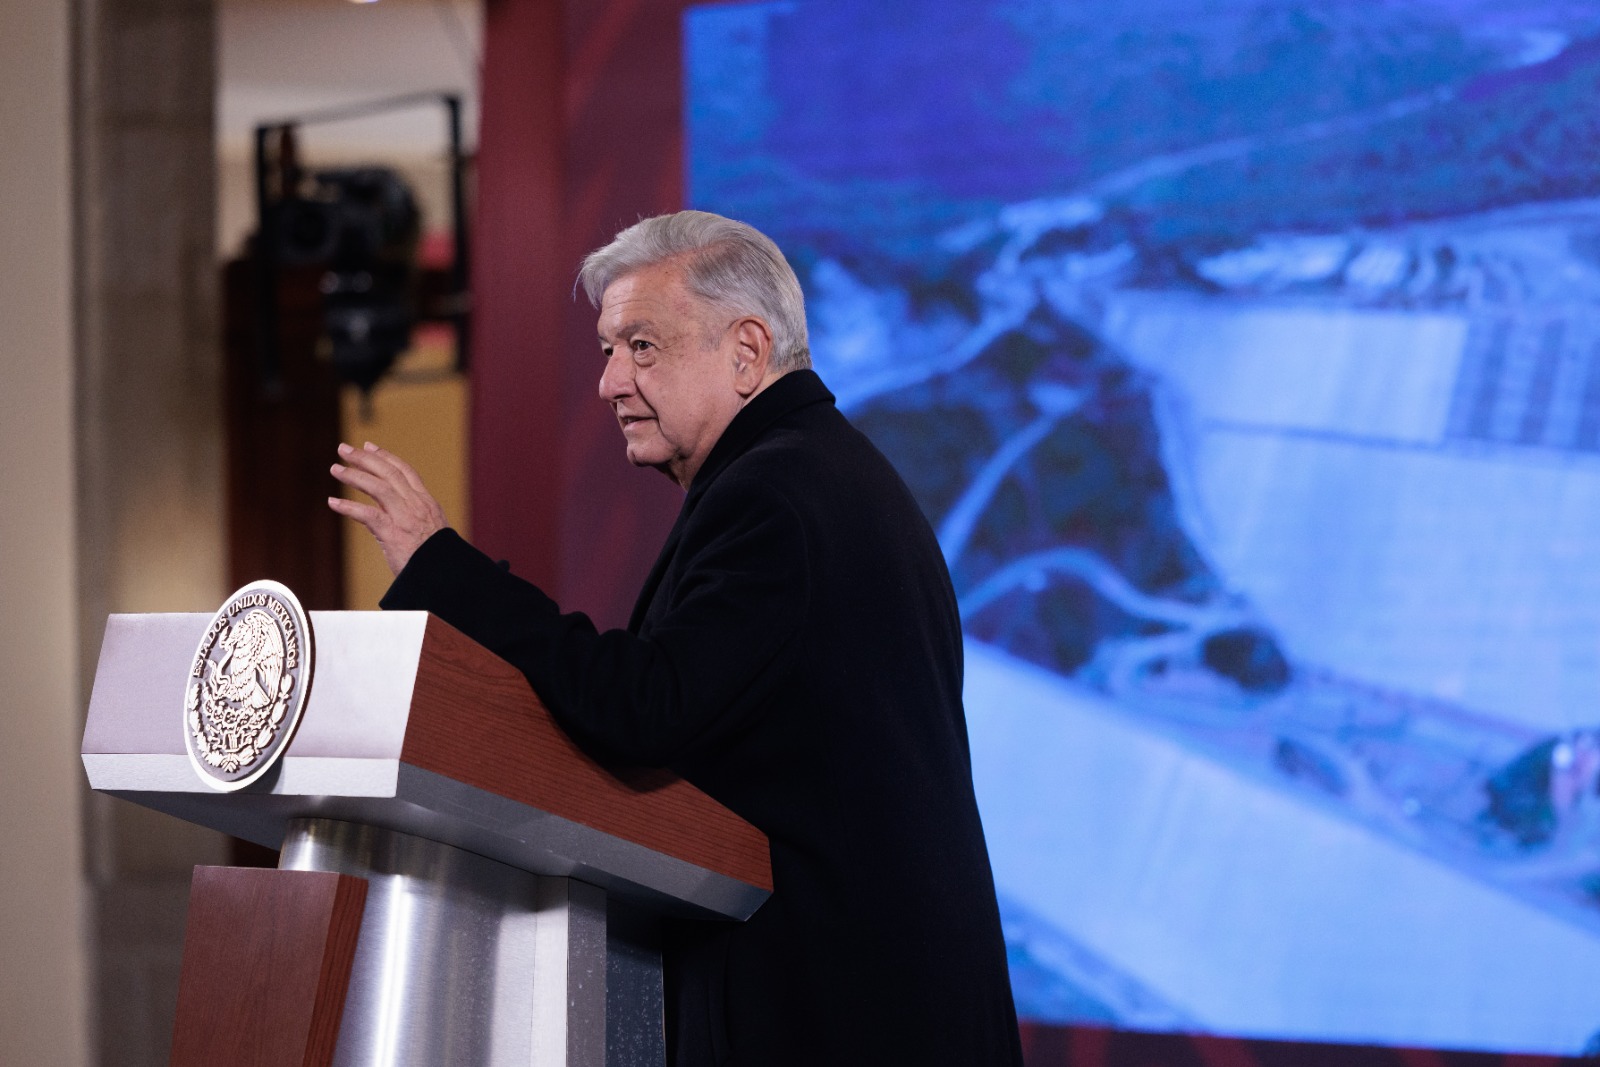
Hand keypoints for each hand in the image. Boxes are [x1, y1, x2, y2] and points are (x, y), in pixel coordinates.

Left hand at [327, 442, 447, 575]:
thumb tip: (390, 514)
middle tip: (344, 449)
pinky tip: (333, 502)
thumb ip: (412, 518)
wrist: (445, 575)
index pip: (405, 471)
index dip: (386, 456)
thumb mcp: (430, 531)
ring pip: (377, 487)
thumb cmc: (435, 559)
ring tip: (335, 469)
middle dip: (364, 458)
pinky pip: (367, 515)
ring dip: (354, 476)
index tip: (369, 446)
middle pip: (388, 472)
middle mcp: (416, 505)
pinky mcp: (393, 533)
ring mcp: (405, 518)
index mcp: (426, 503)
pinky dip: (348, 507)